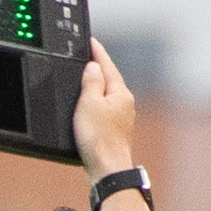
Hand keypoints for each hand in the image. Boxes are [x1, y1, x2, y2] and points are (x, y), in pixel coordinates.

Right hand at [74, 38, 139, 177]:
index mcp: (121, 93)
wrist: (107, 169)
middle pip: (110, 79)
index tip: (91, 41)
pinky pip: (104, 110)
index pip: (107, 65)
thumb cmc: (99, 139)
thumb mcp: (89, 103)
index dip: (98, 52)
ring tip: (85, 79)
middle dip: (98, 68)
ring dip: (96, 86)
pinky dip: (95, 104)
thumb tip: (94, 67)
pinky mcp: (115, 131)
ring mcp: (121, 118)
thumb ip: (92, 81)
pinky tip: (89, 108)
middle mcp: (125, 104)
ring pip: (107, 95)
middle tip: (87, 56)